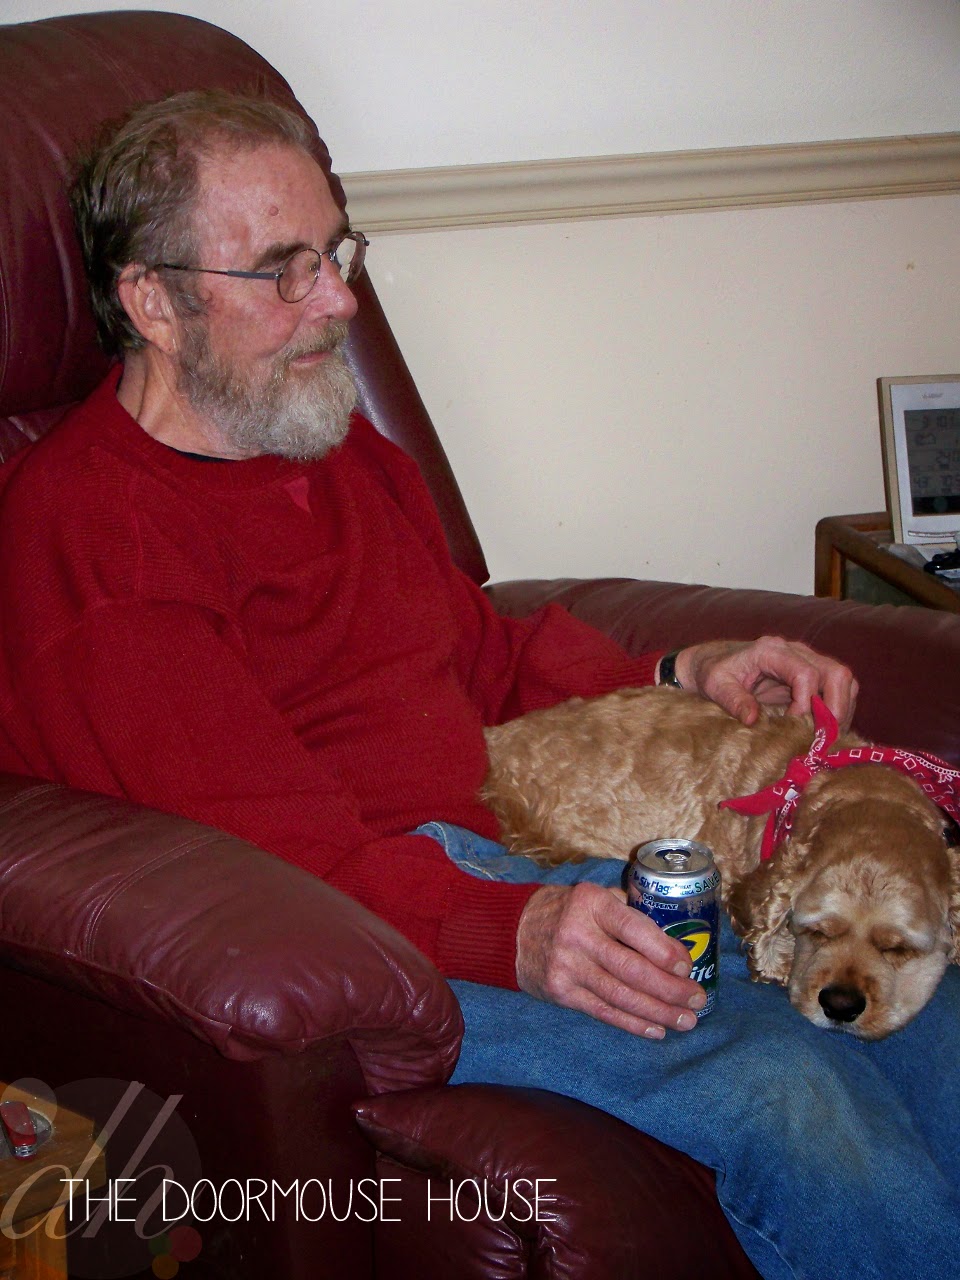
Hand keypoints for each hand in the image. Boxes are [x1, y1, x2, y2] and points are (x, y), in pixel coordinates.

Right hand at [515, 882, 706, 1037]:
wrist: (513, 931)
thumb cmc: (566, 911)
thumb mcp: (594, 897)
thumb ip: (628, 912)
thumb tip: (673, 941)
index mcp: (592, 903)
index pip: (636, 929)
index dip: (665, 952)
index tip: (688, 967)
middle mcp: (578, 934)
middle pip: (632, 969)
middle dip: (671, 989)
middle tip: (697, 999)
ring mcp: (567, 966)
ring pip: (621, 995)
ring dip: (659, 1012)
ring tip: (686, 1021)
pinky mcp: (561, 992)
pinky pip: (604, 1011)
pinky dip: (633, 1024)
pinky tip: (656, 1030)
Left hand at [672, 635, 857, 729]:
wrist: (714, 662)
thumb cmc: (713, 672)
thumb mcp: (716, 686)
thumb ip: (733, 700)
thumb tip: (752, 719)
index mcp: (771, 650)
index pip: (805, 674)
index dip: (806, 704)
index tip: (792, 725)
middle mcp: (796, 651)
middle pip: (836, 673)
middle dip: (837, 708)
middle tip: (823, 737)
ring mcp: (808, 661)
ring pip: (844, 681)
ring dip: (841, 710)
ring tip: (826, 737)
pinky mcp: (812, 674)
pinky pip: (839, 689)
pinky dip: (838, 710)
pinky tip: (823, 730)